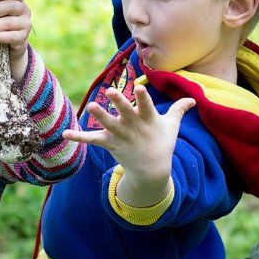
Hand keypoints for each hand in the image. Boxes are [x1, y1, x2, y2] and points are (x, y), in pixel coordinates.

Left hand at [63, 86, 194, 205]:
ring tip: (90, 106)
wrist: (151, 170)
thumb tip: (193, 98)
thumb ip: (179, 110)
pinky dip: (79, 137)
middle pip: (125, 113)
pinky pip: (92, 140)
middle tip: (110, 91)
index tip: (139, 87)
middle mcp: (133, 127)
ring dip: (99, 116)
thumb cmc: (162, 143)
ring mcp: (121, 136)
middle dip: (118, 102)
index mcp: (148, 120)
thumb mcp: (172, 126)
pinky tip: (65, 133)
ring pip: (108, 124)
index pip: (147, 106)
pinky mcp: (110, 144)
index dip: (142, 97)